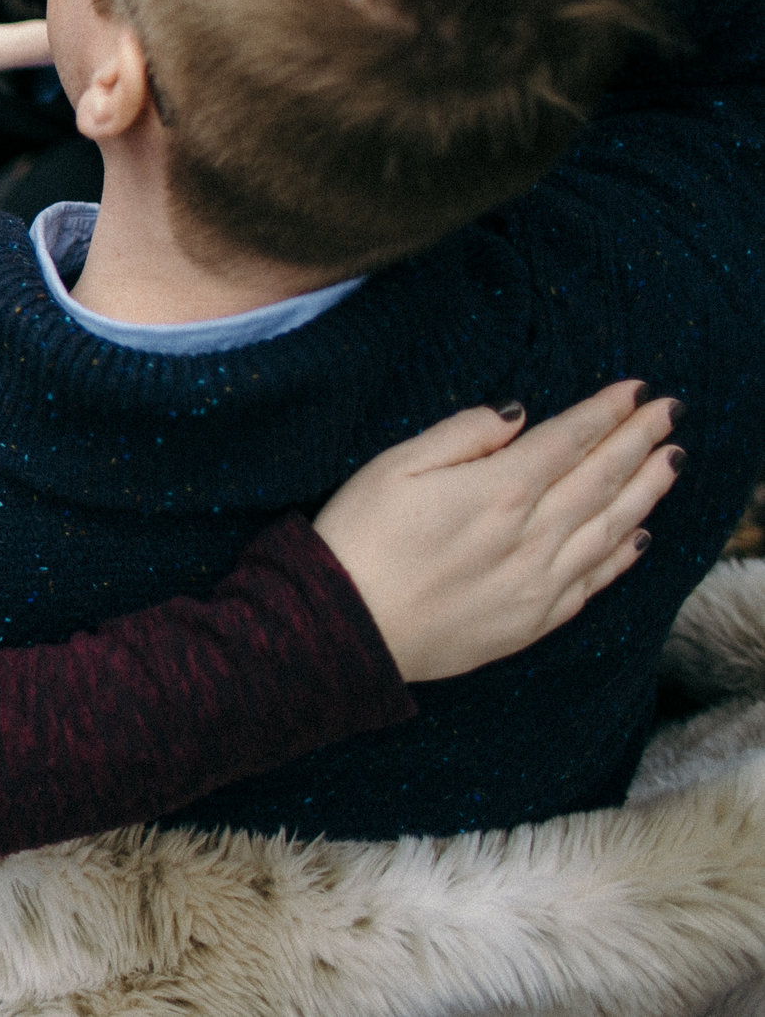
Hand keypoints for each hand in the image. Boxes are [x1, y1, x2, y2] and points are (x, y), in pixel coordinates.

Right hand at [313, 381, 679, 682]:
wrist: (347, 629)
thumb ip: (461, 434)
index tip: (637, 389)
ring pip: (611, 528)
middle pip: (601, 479)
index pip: (569, 440)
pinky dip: (624, 554)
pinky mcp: (534, 620)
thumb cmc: (358, 539)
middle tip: (672, 413)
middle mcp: (532, 535)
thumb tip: (517, 415)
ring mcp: (539, 581)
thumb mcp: (394, 466)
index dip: (607, 412)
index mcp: (497, 490)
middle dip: (640, 440)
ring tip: (671, 462)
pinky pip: (595, 580)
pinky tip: (640, 535)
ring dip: (647, 491)